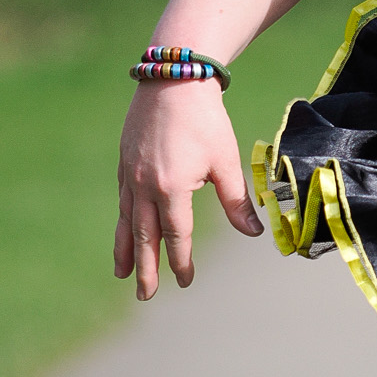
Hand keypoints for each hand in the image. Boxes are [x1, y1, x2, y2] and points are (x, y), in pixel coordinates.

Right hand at [114, 81, 263, 299]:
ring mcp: (130, 176)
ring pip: (126, 222)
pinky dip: (122, 223)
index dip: (181, 261)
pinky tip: (123, 233)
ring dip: (126, 250)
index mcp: (172, 188)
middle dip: (146, 268)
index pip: (176, 235)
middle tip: (146, 294)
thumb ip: (237, 201)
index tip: (187, 280)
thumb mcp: (225, 161)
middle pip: (144, 237)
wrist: (173, 81)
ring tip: (123, 274)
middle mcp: (144, 186)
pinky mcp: (124, 165)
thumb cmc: (205, 121)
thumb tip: (255, 233)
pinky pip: (122, 203)